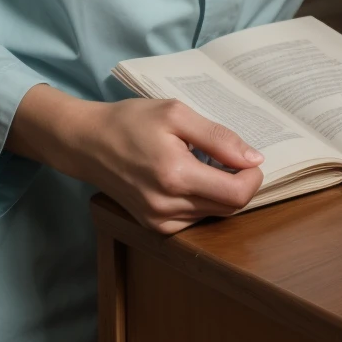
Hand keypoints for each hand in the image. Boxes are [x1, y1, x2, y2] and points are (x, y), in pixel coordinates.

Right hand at [7, 85, 264, 233]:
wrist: (87, 143)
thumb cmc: (130, 121)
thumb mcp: (175, 114)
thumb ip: (217, 137)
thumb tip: (253, 158)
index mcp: (175, 176)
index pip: (236, 195)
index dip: (253, 178)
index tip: (251, 158)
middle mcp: (168, 207)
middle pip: (229, 208)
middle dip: (239, 183)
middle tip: (230, 156)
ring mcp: (159, 222)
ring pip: (213, 215)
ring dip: (220, 192)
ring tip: (203, 162)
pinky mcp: (154, 228)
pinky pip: (194, 220)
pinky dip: (201, 201)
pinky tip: (188, 178)